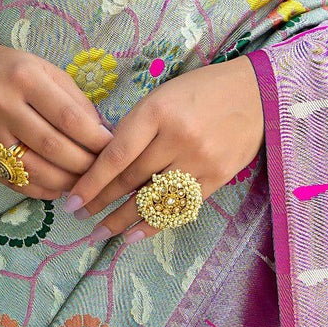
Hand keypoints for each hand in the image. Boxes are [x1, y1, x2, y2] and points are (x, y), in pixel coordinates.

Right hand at [0, 45, 111, 194]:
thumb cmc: (12, 71)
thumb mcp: (45, 70)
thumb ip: (74, 100)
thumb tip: (101, 134)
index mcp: (25, 79)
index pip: (68, 117)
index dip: (94, 138)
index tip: (112, 147)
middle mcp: (4, 106)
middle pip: (52, 147)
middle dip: (84, 164)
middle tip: (103, 170)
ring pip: (34, 170)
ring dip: (65, 182)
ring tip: (84, 183)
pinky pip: (15, 181)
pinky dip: (41, 190)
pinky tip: (58, 188)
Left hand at [65, 57, 263, 240]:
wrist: (256, 94)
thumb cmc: (201, 91)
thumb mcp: (162, 97)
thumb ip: (136, 128)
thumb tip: (104, 164)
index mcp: (157, 111)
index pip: (116, 155)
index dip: (91, 182)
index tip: (72, 200)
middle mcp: (177, 138)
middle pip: (131, 180)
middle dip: (102, 202)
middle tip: (81, 217)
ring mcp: (199, 160)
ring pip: (153, 199)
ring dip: (122, 220)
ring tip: (100, 234)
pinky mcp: (218, 177)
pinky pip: (179, 208)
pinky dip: (153, 224)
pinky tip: (133, 235)